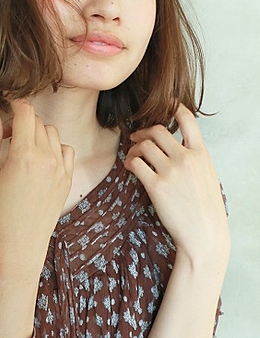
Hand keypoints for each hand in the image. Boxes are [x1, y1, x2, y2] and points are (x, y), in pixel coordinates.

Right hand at [0, 100, 73, 277]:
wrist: (21, 246)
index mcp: (23, 156)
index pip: (25, 113)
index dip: (14, 104)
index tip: (5, 108)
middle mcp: (46, 158)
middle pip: (37, 121)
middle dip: (20, 122)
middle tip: (4, 138)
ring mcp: (60, 169)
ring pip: (51, 133)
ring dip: (36, 134)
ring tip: (20, 150)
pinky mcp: (68, 179)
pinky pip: (65, 149)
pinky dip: (53, 147)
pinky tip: (40, 160)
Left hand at [124, 104, 229, 261]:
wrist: (203, 234)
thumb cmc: (205, 209)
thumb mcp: (208, 176)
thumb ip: (194, 159)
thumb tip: (178, 148)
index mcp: (202, 154)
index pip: (188, 120)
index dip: (175, 107)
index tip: (166, 103)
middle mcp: (186, 158)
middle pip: (158, 131)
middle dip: (144, 132)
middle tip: (137, 137)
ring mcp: (171, 171)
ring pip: (144, 145)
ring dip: (134, 148)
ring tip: (133, 156)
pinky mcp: (156, 186)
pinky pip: (135, 163)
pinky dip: (129, 162)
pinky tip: (129, 167)